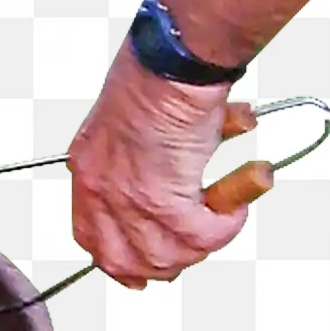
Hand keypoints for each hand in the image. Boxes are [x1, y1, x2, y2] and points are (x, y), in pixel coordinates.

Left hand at [66, 49, 259, 288]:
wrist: (174, 60)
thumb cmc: (161, 71)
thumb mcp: (141, 118)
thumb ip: (157, 151)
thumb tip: (199, 162)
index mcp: (90, 168)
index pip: (91, 235)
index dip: (119, 259)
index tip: (140, 270)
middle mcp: (101, 192)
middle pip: (126, 261)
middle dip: (168, 261)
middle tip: (200, 241)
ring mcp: (128, 202)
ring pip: (169, 257)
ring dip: (205, 240)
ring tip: (228, 211)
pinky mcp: (163, 205)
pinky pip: (204, 236)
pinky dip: (229, 222)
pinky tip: (240, 198)